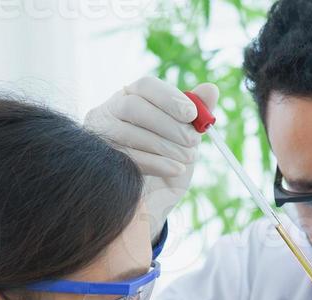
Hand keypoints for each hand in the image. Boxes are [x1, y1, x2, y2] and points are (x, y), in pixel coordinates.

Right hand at [84, 77, 218, 232]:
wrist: (154, 202)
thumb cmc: (169, 162)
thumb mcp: (187, 138)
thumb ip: (198, 113)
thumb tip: (211, 89)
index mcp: (132, 97)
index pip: (146, 86)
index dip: (170, 98)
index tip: (192, 114)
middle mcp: (109, 111)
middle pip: (133, 106)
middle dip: (167, 123)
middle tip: (192, 140)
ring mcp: (100, 135)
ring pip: (127, 132)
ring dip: (164, 145)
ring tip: (187, 158)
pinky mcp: (101, 160)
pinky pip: (126, 157)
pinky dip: (156, 162)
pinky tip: (175, 169)